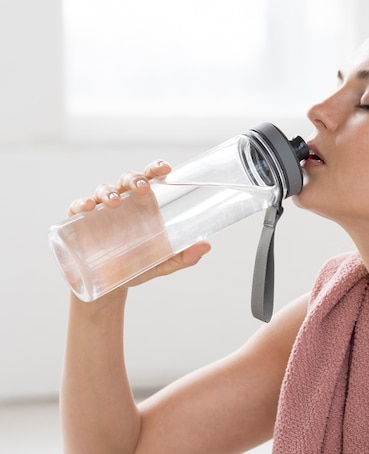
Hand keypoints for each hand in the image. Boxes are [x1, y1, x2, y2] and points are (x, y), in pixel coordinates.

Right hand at [68, 160, 211, 290]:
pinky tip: (87, 208)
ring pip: (104, 190)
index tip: (165, 169)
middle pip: (127, 180)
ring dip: (109, 192)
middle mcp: (123, 202)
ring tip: (115, 202)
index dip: (155, 169)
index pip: (150, 179)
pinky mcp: (80, 222)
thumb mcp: (162, 263)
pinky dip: (81, 204)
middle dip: (134, 179)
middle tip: (142, 188)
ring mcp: (101, 211)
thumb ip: (183, 257)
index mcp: (144, 205)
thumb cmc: (138, 265)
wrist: (110, 285)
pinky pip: (78, 207)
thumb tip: (206, 246)